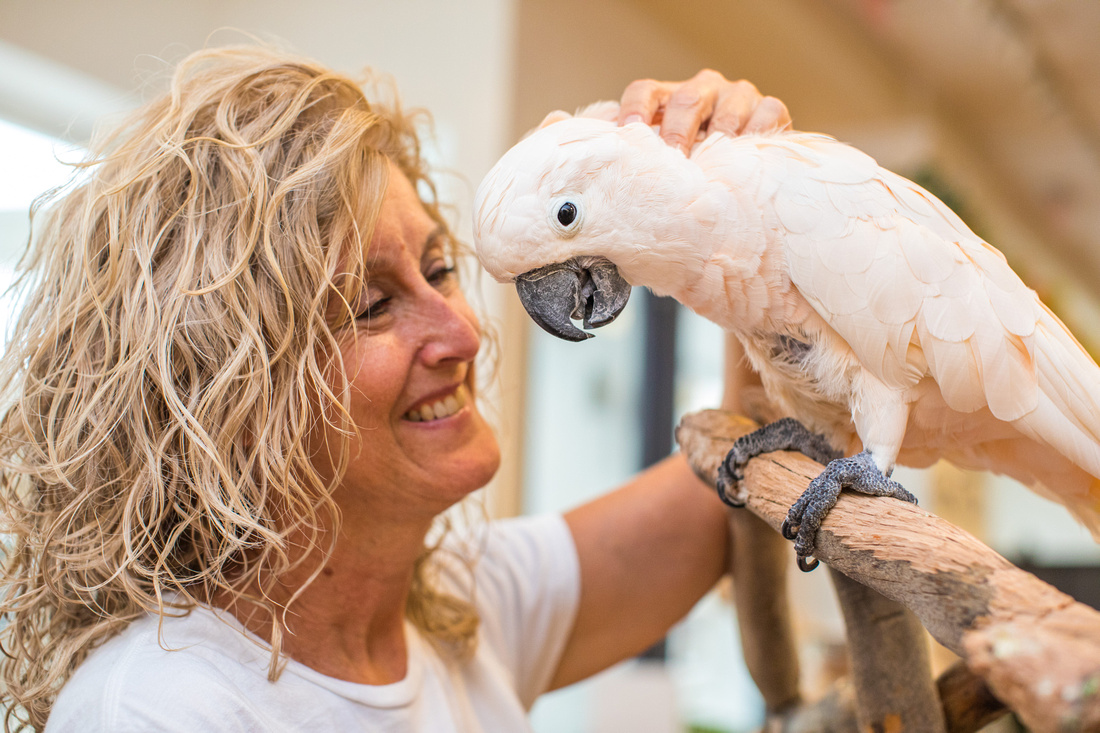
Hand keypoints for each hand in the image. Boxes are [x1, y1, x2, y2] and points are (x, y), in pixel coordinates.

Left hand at [617, 69, 791, 152]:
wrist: (751, 166)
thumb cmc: (700, 164)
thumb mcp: (672, 157)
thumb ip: (648, 160)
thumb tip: (613, 180)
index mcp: (672, 96)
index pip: (646, 91)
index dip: (635, 109)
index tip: (629, 133)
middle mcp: (705, 88)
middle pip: (687, 100)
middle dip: (678, 132)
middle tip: (673, 160)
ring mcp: (739, 95)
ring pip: (728, 110)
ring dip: (719, 141)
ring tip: (711, 168)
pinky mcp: (771, 107)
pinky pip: (766, 116)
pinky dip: (755, 137)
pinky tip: (746, 159)